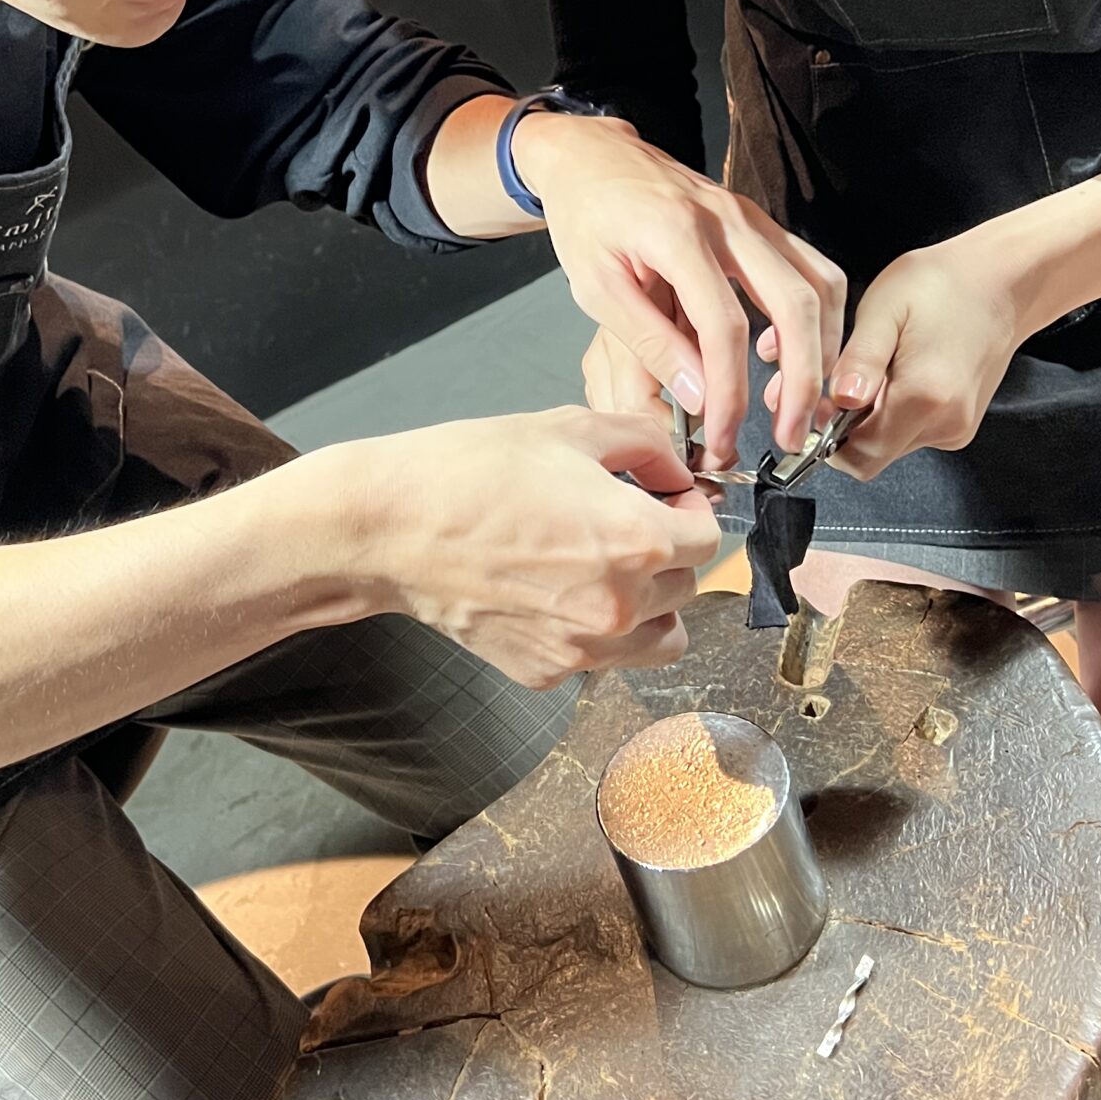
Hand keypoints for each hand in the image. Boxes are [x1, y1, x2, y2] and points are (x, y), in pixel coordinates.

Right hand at [324, 406, 721, 688]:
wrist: (391, 528)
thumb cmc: (470, 472)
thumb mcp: (569, 428)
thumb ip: (646, 446)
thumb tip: (677, 474)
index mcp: (637, 541)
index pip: (709, 540)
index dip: (690, 510)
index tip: (665, 498)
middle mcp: (620, 605)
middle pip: (686, 586)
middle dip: (666, 551)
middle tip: (621, 521)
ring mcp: (583, 647)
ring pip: (659, 637)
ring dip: (649, 603)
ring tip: (604, 566)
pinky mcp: (546, 672)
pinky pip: (601, 656)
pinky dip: (595, 629)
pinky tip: (554, 589)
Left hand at [511, 113, 846, 465]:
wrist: (592, 157)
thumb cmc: (586, 216)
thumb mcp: (597, 287)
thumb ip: (650, 343)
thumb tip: (698, 399)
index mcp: (677, 235)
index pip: (724, 327)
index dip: (731, 391)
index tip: (725, 436)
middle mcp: (728, 220)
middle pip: (795, 304)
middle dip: (802, 380)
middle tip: (792, 435)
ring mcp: (751, 217)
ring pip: (820, 284)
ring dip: (822, 350)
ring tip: (799, 402)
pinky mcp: (760, 223)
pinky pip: (812, 269)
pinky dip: (815, 317)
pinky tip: (783, 351)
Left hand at [823, 234, 1022, 479]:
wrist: (1001, 282)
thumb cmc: (944, 285)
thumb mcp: (884, 307)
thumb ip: (859, 359)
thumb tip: (838, 401)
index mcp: (924, 396)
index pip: (859, 456)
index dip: (827, 436)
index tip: (819, 401)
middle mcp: (945, 423)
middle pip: (873, 455)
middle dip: (845, 427)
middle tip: (845, 379)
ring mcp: (956, 428)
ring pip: (890, 445)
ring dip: (870, 418)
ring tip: (876, 368)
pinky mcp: (960, 425)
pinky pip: (910, 433)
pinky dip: (893, 412)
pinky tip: (898, 374)